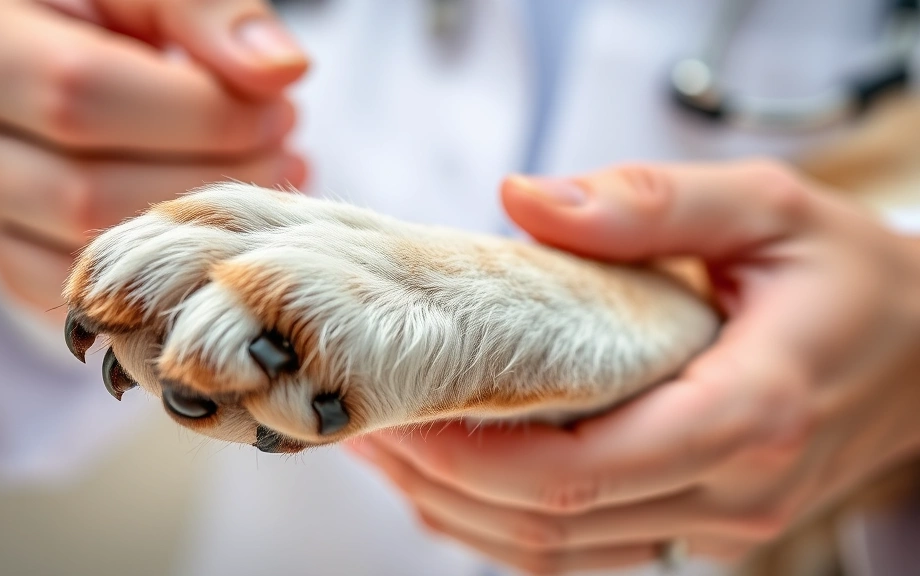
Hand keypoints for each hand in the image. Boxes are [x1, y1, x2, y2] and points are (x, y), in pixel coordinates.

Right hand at [0, 0, 308, 316]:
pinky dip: (180, 273)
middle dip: (214, 176)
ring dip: (207, 229)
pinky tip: (230, 224)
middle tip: (283, 146)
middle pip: (92, 191)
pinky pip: (103, 301)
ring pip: (100, 256)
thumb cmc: (117, 30)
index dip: (201, 112)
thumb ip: (208, 15)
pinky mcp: (20, 273)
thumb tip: (280, 70)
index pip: (85, 95)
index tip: (277, 106)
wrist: (69, 81)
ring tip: (269, 177)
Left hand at [350, 160, 919, 573]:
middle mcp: (732, 490)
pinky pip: (586, 551)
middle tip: (365, 421)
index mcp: (748, 410)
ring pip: (559, 554)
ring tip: (387, 450)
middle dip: (442, 483)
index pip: (581, 470)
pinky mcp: (703, 528)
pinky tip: (455, 477)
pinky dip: (507, 524)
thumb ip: (649, 203)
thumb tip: (521, 199)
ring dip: (460, 511)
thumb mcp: (767, 205)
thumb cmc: (847, 274)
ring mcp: (719, 524)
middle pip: (553, 523)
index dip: (472, 454)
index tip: (397, 409)